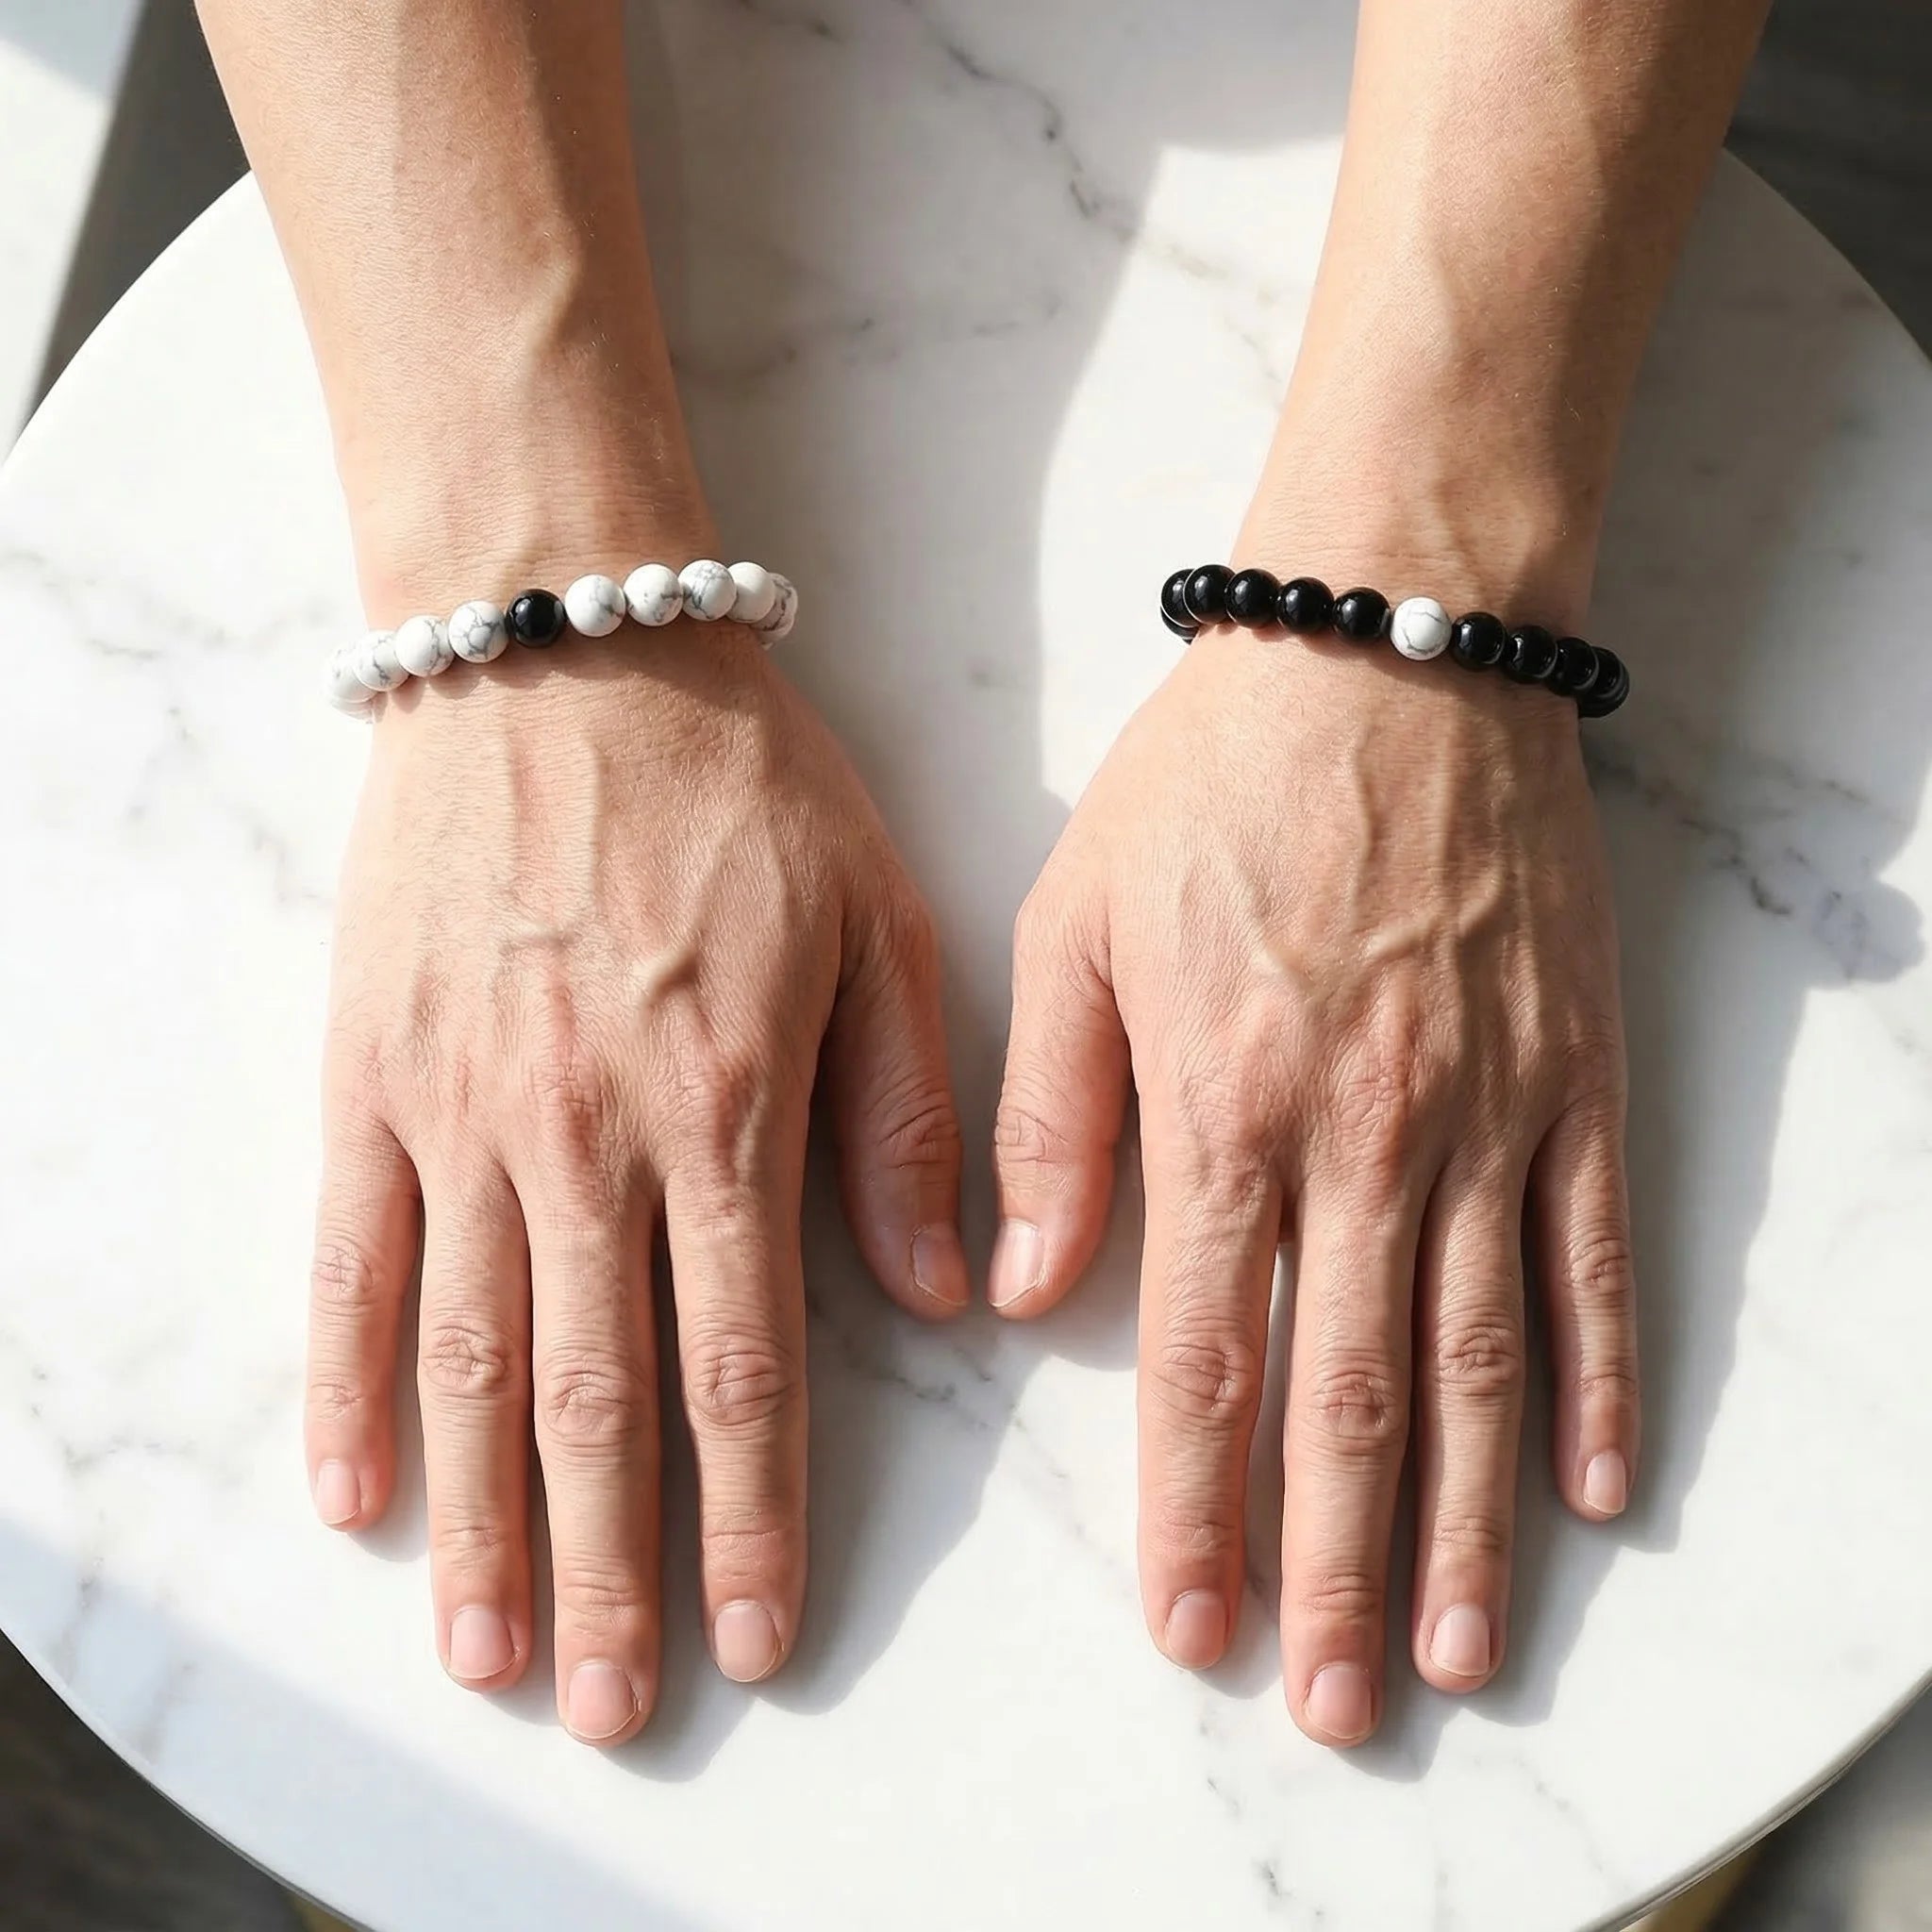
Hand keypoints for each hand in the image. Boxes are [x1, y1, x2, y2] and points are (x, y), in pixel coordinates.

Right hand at [303, 626, 964, 1743]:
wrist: (567, 651)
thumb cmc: (743, 784)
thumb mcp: (880, 924)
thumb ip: (905, 1115)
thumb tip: (945, 1291)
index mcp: (725, 1108)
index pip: (744, 1363)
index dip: (753, 1517)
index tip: (754, 1637)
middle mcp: (586, 1135)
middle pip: (601, 1399)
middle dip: (612, 1570)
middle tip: (610, 1704)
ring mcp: (462, 1111)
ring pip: (475, 1359)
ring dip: (483, 1520)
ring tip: (487, 1653)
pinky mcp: (372, 1072)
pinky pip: (352, 1255)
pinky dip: (353, 1380)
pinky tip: (357, 1492)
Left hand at [990, 596, 1636, 1745]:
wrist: (1387, 647)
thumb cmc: (1214, 780)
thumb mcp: (1076, 922)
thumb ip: (1050, 1112)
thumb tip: (1026, 1285)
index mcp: (1221, 1100)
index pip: (1205, 1353)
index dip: (1198, 1506)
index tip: (1194, 1628)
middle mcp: (1360, 1132)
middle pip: (1350, 1393)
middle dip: (1332, 1565)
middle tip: (1330, 1701)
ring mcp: (1484, 1110)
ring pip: (1478, 1357)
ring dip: (1466, 1519)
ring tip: (1456, 1648)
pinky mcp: (1573, 1074)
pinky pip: (1595, 1253)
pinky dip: (1599, 1378)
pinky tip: (1592, 1488)